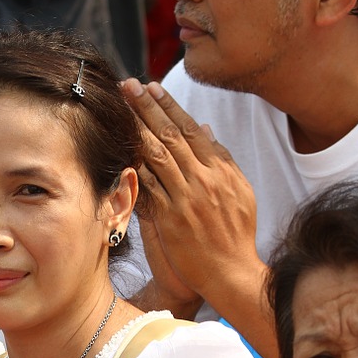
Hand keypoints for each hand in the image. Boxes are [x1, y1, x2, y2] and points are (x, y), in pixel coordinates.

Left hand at [121, 79, 263, 311]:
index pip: (190, 129)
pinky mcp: (170, 220)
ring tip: (120, 108)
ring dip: (136, 128)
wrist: (231, 272)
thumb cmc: (235, 234)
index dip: (168, 106)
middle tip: (127, 85)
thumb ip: (221, 159)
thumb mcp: (239, 191)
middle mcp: (204, 179)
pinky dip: (133, 166)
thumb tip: (204, 129)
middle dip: (146, 107)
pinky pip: (147, 188)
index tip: (151, 87)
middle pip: (170, 135)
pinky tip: (118, 149)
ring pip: (157, 155)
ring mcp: (186, 199)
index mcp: (221, 169)